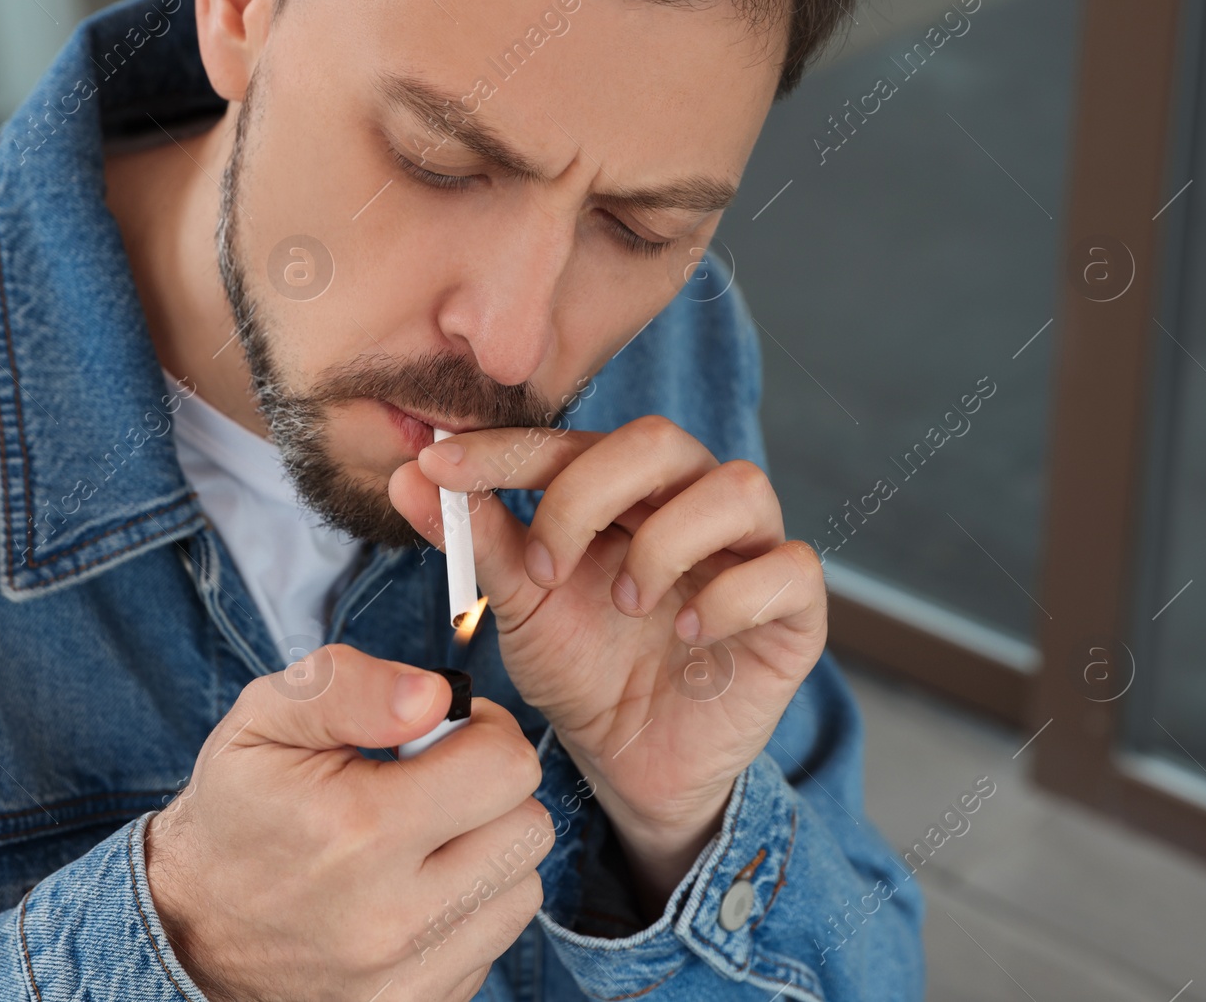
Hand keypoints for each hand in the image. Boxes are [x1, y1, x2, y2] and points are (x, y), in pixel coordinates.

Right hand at [146, 644, 553, 1001]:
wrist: (185, 926)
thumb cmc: (236, 810)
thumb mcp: (265, 719)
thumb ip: (352, 686)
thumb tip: (435, 696)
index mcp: (360, 829)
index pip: (507, 767)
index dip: (484, 731)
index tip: (444, 733)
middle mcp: (393, 915)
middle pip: (529, 829)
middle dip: (492, 791)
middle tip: (436, 782)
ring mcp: (406, 975)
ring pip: (522, 889)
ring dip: (487, 852)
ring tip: (425, 837)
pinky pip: (491, 944)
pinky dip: (466, 909)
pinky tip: (412, 888)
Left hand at [390, 416, 825, 906]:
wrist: (631, 762)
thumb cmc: (582, 671)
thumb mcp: (521, 608)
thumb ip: (479, 541)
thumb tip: (410, 479)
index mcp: (622, 491)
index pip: (570, 443)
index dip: (505, 450)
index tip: (438, 470)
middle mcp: (690, 504)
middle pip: (660, 441)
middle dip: (589, 495)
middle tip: (546, 569)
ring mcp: (749, 552)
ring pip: (740, 487)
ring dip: (666, 540)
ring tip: (626, 602)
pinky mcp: (795, 611)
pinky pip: (790, 568)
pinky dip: (731, 596)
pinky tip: (684, 633)